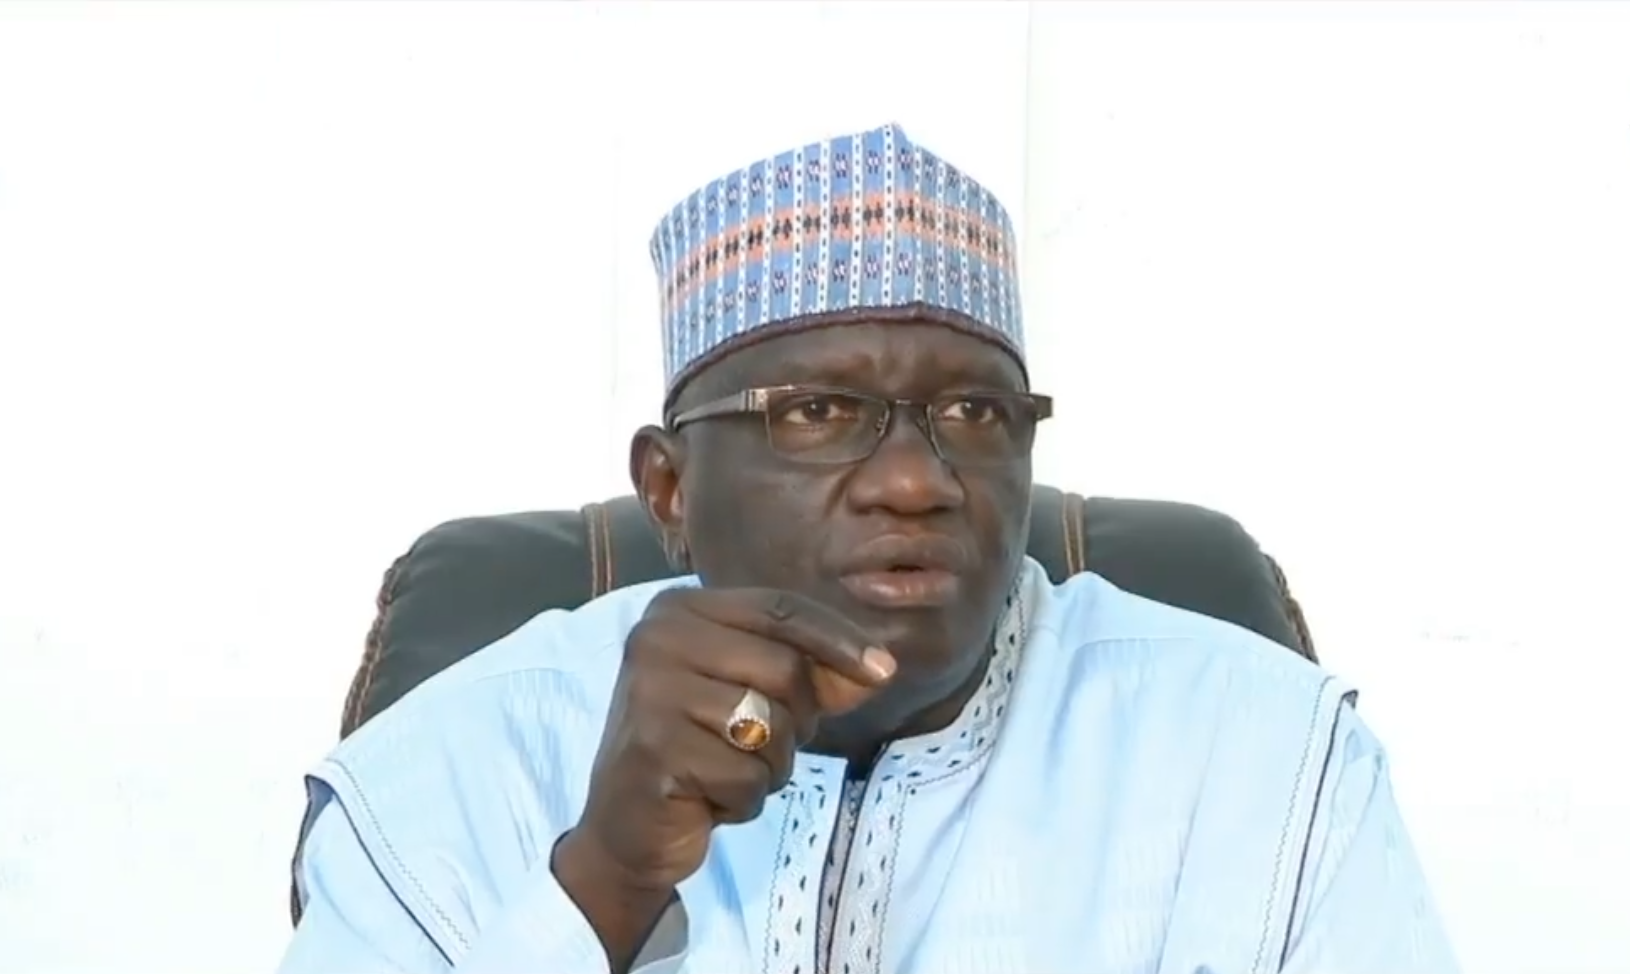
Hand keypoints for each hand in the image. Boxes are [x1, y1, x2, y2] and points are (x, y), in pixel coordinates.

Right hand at [558, 587, 895, 893]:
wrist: (629, 825)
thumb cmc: (699, 748)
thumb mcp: (758, 698)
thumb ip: (814, 676)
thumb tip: (881, 668)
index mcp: (679, 609)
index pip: (779, 608)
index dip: (838, 639)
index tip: (884, 671)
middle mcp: (657, 639)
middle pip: (784, 668)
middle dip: (796, 720)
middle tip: (760, 745)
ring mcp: (651, 692)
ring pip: (771, 725)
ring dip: (770, 764)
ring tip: (728, 770)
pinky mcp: (654, 750)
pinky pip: (746, 776)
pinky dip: (743, 799)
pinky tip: (708, 797)